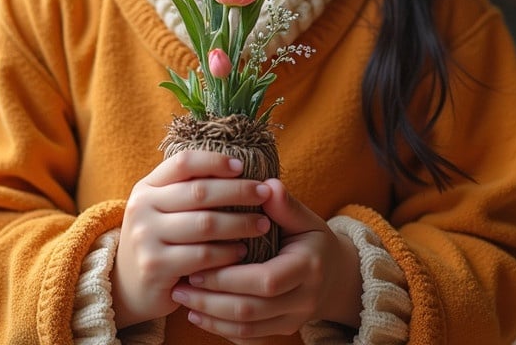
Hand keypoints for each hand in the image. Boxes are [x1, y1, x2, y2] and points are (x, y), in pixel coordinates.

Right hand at [111, 150, 273, 328]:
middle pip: (200, 191)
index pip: (183, 162)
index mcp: (147, 186)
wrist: (127, 286)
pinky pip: (202, 255)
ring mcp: (146, 237)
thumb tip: (239, 168)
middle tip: (265, 193)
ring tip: (263, 224)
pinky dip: (227, 252)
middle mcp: (142, 207)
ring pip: (205, 224)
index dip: (214, 161)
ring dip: (240, 223)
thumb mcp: (163, 209)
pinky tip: (243, 251)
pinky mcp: (155, 266)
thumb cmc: (159, 240)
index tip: (243, 166)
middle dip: (239, 191)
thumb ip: (188, 189)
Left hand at [170, 178, 361, 341]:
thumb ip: (285, 204)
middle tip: (180, 285)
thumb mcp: (305, 219)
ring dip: (211, 317)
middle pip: (252, 309)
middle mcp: (304, 299)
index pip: (266, 280)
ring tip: (183, 299)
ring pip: (248, 328)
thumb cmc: (313, 240)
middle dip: (211, 299)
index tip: (197, 265)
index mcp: (308, 267)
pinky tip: (199, 314)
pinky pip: (250, 338)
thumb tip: (265, 185)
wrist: (335, 276)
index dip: (229, 277)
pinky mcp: (284, 330)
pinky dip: (222, 329)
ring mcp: (294, 319)